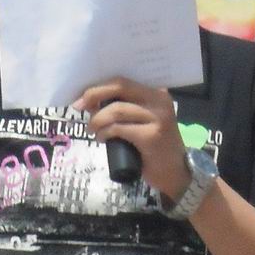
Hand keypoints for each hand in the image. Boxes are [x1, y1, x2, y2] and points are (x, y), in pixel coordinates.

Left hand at [78, 78, 192, 201]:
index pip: (123, 80)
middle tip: (79, 107)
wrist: (175, 173)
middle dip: (94, 95)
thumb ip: (121, 110)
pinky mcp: (152, 135)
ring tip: (93, 130)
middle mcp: (159, 100)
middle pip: (119, 87)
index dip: (99, 86)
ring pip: (117, 109)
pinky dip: (105, 133)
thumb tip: (90, 101)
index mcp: (156, 93)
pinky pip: (119, 128)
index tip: (81, 96)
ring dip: (98, 120)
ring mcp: (158, 117)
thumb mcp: (138, 123)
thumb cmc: (153, 148)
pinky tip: (102, 139)